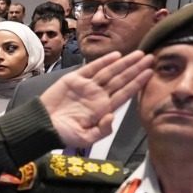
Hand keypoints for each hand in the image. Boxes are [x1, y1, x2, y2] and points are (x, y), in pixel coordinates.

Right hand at [38, 50, 152, 148]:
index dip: (138, 82)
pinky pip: (91, 68)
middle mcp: (98, 95)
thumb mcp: (85, 138)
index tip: (151, 73)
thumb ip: (102, 131)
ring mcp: (86, 86)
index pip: (125, 93)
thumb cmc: (62, 134)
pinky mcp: (73, 79)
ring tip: (139, 54)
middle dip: (136, 68)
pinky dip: (103, 62)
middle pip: (121, 79)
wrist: (41, 125)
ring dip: (124, 63)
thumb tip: (112, 117)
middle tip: (151, 57)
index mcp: (103, 109)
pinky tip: (116, 56)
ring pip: (110, 72)